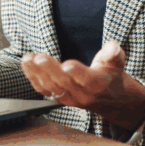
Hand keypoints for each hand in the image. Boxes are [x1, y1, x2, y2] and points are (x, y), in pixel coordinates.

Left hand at [20, 41, 144, 130]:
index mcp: (98, 84)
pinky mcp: (60, 98)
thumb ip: (113, 53)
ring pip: (52, 88)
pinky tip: (27, 65)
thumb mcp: (117, 62)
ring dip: (37, 74)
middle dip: (50, 70)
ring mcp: (70, 98)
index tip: (67, 65)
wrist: (110, 99)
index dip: (77, 73)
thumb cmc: (111, 75)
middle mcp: (83, 94)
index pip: (88, 80)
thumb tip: (112, 47)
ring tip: (28, 59)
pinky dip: (33, 78)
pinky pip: (44, 91)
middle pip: (65, 83)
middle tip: (40, 57)